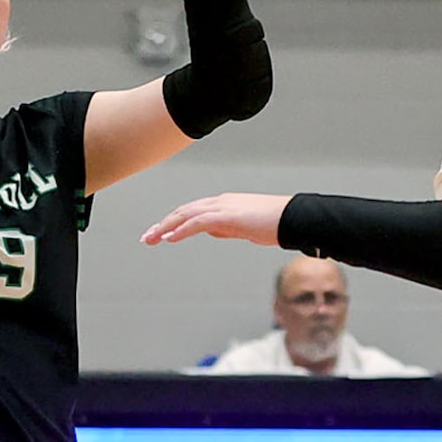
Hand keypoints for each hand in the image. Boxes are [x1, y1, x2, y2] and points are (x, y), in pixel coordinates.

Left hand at [142, 192, 288, 247]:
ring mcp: (223, 207)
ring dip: (166, 227)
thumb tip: (212, 231)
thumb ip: (227, 228)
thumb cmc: (275, 224)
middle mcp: (220, 202)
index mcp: (224, 204)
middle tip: (146, 238)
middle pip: (183, 211)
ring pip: (186, 215)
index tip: (159, 233)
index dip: (173, 221)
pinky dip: (181, 230)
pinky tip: (170, 238)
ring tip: (151, 239)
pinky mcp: (228, 216)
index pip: (191, 211)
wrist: (294, 218)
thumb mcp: (245, 228)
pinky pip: (198, 223)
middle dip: (163, 224)